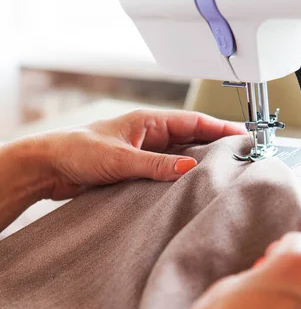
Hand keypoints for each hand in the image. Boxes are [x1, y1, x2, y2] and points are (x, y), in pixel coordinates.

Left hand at [36, 109, 244, 200]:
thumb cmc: (77, 150)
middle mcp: (149, 134)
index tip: (243, 136)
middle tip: (241, 156)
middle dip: (216, 145)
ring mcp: (144, 151)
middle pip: (191, 138)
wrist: (49, 166)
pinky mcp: (137, 168)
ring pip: (180, 155)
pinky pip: (166, 170)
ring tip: (223, 173)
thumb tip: (191, 167)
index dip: (220, 128)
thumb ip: (156, 164)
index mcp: (148, 121)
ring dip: (199, 162)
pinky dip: (180, 176)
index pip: (193, 122)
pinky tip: (191, 187)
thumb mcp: (120, 159)